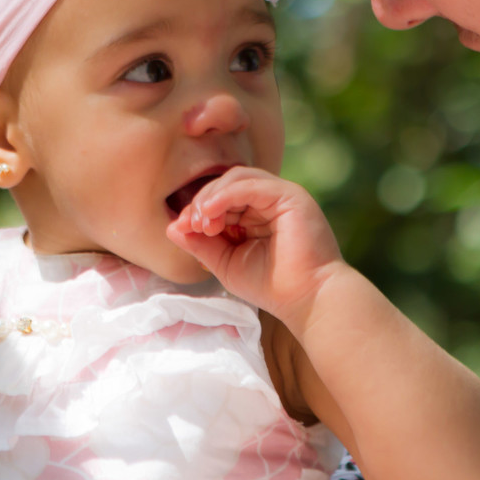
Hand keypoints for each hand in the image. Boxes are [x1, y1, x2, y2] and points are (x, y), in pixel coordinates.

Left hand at [166, 166, 345, 326]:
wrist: (307, 301)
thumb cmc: (271, 286)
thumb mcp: (226, 263)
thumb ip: (201, 244)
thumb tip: (171, 228)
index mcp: (256, 213)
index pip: (220, 197)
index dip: (197, 209)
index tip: (181, 228)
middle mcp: (269, 200)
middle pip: (226, 183)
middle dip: (201, 202)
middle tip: (190, 225)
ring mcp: (281, 195)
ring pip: (237, 178)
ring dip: (212, 197)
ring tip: (202, 222)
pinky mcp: (290, 195)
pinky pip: (250, 184)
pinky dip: (226, 195)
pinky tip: (211, 212)